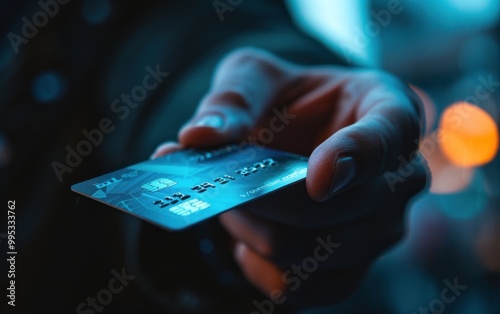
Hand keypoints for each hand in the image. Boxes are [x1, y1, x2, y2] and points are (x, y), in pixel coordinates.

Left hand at [152, 47, 427, 306]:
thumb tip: (197, 137)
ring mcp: (382, 229)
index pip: (388, 136)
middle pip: (334, 210)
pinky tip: (249, 243)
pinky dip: (262, 270)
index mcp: (388, 111)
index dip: (354, 158)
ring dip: (255, 233)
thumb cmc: (287, 102)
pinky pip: (305, 289)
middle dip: (263, 200)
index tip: (316, 179)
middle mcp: (398, 177)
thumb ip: (231, 100)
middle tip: (222, 185)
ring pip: (310, 254)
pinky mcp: (353, 267)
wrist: (295, 138)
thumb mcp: (256, 78)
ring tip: (236, 207)